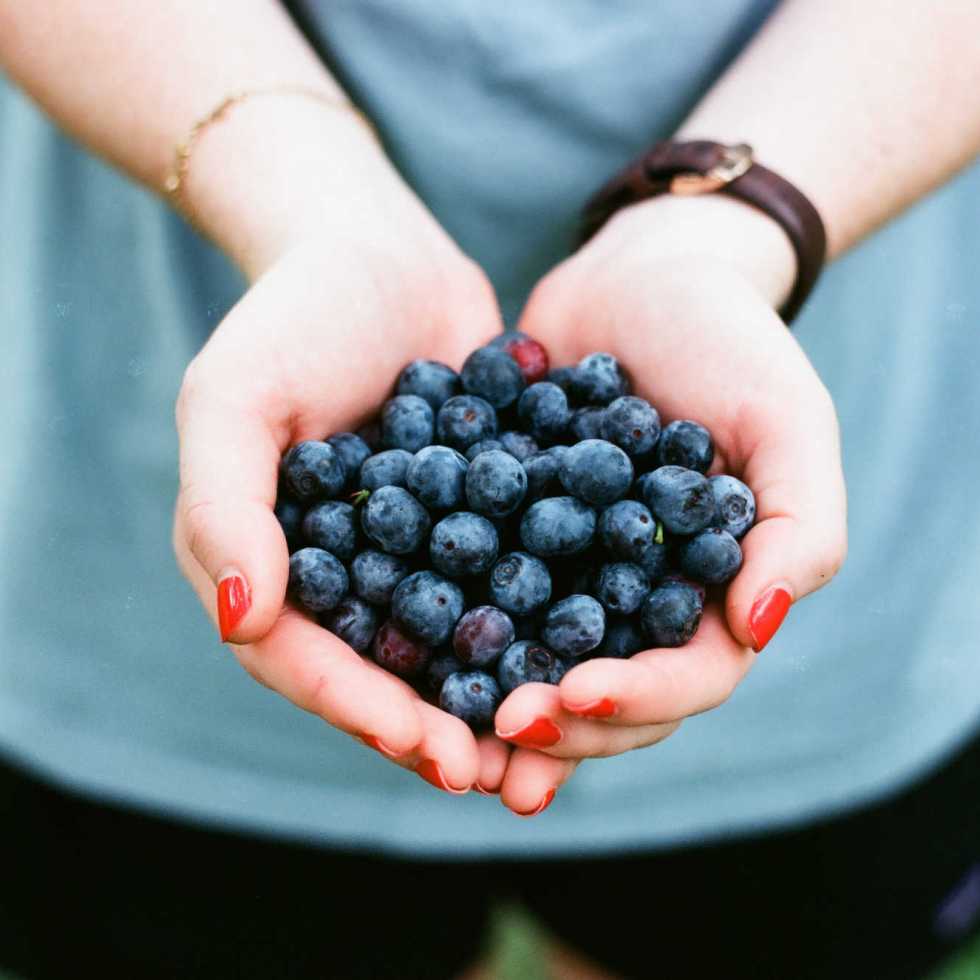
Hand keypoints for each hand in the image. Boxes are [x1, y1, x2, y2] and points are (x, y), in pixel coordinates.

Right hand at [172, 136, 511, 794]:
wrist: (377, 253)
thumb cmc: (291, 318)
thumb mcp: (234, 400)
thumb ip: (223, 509)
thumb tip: (243, 623)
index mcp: (273, 562)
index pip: (305, 659)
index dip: (362, 711)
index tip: (431, 751)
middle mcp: (343, 571)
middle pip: (382, 670)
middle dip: (435, 726)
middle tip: (497, 775)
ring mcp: (414, 549)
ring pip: (449, 642)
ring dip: (494, 695)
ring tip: (551, 741)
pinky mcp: (477, 518)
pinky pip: (505, 579)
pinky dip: (540, 620)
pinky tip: (594, 651)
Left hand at [492, 194, 846, 777]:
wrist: (639, 277)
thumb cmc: (728, 341)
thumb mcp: (784, 420)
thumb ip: (800, 526)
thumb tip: (761, 628)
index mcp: (711, 592)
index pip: (687, 677)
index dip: (638, 699)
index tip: (578, 695)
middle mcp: (637, 599)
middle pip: (605, 692)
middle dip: (558, 721)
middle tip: (502, 728)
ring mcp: (569, 573)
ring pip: (535, 661)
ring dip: (495, 705)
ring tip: (445, 735)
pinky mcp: (509, 535)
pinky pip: (477, 591)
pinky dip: (445, 627)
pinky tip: (399, 647)